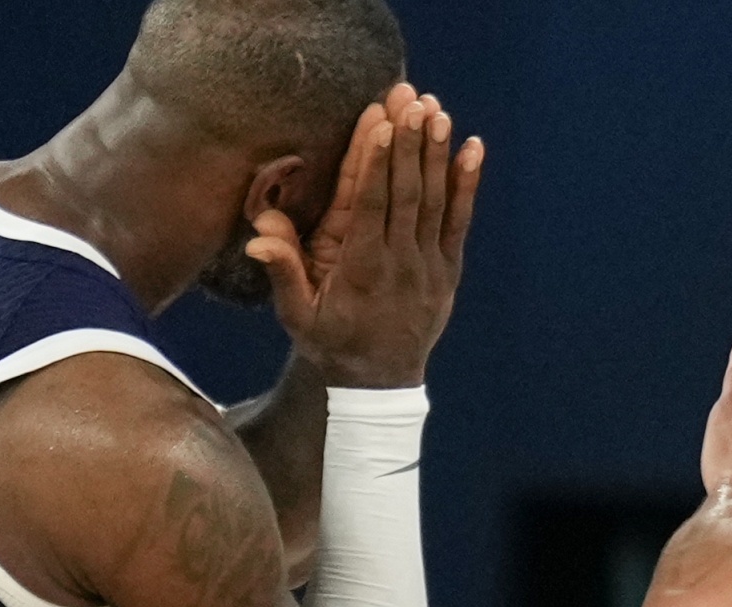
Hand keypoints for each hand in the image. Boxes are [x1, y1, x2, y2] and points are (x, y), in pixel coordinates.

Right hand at [248, 83, 485, 388]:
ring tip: (437, 110)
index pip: (371, 208)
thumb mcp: (298, 317)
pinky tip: (473, 148)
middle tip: (411, 98)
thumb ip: (283, 273)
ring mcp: (428, 265)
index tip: (383, 124)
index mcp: (361, 270)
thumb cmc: (331, 344)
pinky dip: (466, 184)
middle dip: (409, 143)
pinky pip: (459, 221)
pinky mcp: (447, 268)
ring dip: (436, 152)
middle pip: (406, 194)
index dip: (378, 164)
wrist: (380, 383)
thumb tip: (258, 238)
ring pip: (434, 201)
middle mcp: (399, 263)